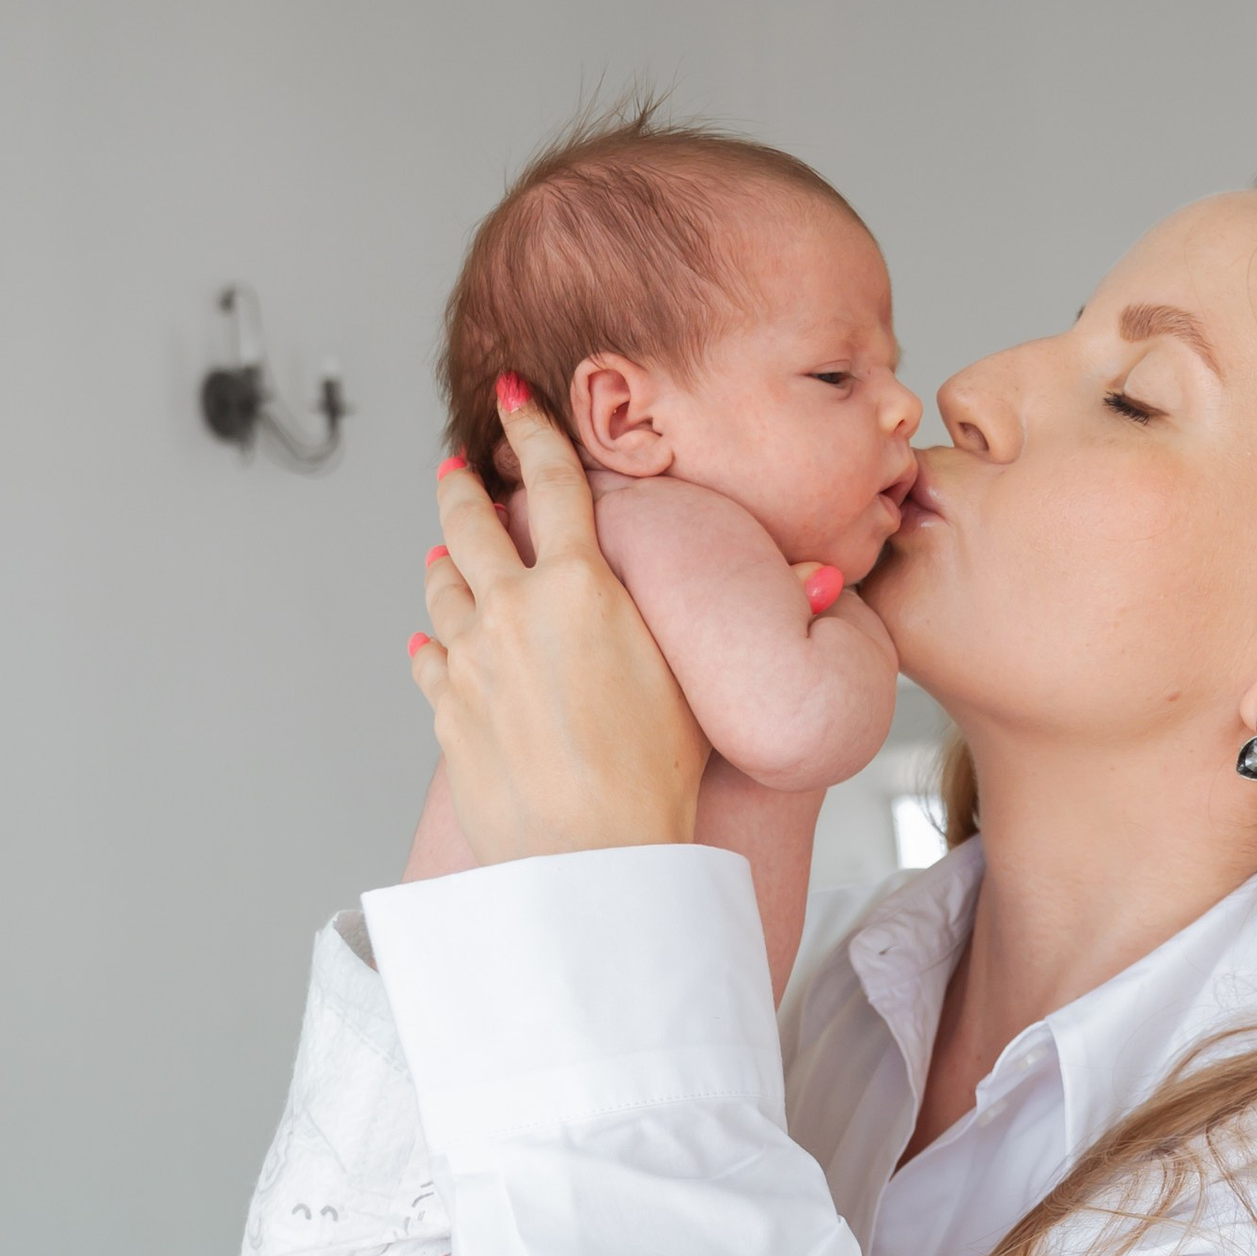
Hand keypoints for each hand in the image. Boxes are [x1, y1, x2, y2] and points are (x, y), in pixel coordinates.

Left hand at [411, 392, 706, 865]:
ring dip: (445, 562)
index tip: (514, 400)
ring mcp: (472, 661)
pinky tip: (432, 640)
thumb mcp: (702, 683)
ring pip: (443, 589)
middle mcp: (514, 612)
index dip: (532, 433)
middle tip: (458, 466)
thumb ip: (742, 618)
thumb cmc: (656, 779)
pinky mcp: (448, 712)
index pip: (550, 485)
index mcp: (580, 589)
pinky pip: (430, 660)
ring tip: (445, 551)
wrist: (593, 855)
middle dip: (464, 487)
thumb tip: (826, 580)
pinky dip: (432, 642)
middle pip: (472, 525)